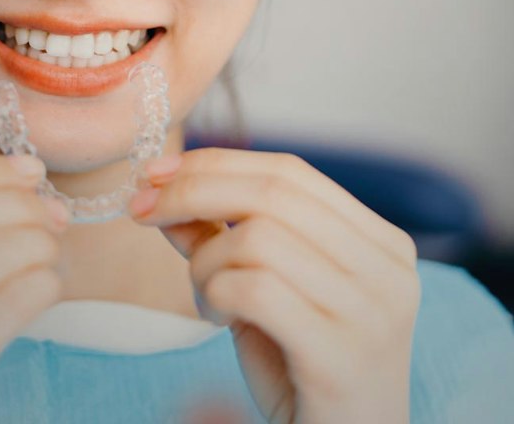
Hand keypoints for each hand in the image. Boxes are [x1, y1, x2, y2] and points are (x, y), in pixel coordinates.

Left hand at [130, 148, 420, 423]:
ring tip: (206, 295)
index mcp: (379, 242)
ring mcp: (372, 313)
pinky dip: (216, 293)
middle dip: (191, 192)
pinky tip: (220, 318)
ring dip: (205, 260)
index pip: (288, 170)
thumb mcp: (262, 286)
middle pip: (272, 193)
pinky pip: (255, 290)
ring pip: (258, 238)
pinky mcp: (343, 356)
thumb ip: (221, 235)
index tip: (154, 172)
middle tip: (141, 211)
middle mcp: (388, 270)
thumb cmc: (301, 367)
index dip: (215, 162)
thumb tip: (160, 187)